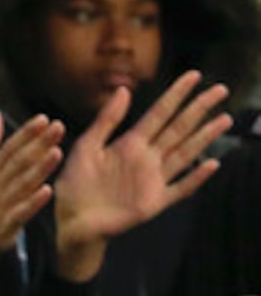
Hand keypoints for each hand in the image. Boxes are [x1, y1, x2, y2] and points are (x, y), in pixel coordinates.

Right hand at [0, 110, 59, 275]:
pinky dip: (33, 203)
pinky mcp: (4, 228)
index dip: (25, 134)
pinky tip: (47, 191)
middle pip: (18, 163)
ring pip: (21, 185)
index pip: (8, 149)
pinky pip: (20, 214)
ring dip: (39, 169)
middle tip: (58, 127)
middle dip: (38, 144)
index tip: (43, 119)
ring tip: (56, 152)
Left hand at [50, 71, 231, 277]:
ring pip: (186, 153)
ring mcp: (153, 179)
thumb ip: (107, 121)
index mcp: (130, 143)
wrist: (70, 220)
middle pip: (179, 128)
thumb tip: (124, 89)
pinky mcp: (154, 202)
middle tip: (220, 89)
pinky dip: (196, 178)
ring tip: (225, 119)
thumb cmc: (74, 184)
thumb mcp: (86, 147)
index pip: (159, 113)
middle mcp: (147, 158)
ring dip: (205, 137)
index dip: (176, 94)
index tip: (194, 75)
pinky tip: (212, 164)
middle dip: (199, 109)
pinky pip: (180, 188)